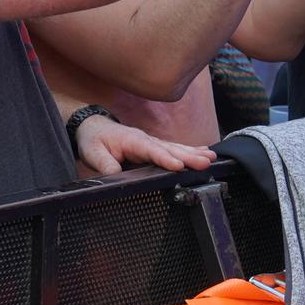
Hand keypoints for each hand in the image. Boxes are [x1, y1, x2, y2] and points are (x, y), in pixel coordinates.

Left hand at [73, 116, 214, 176]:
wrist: (92, 127)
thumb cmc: (94, 140)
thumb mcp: (93, 153)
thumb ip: (105, 166)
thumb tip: (117, 177)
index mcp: (132, 140)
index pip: (151, 150)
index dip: (165, 158)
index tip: (179, 165)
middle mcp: (146, 140)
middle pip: (170, 148)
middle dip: (189, 155)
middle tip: (206, 162)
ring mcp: (152, 143)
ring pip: (176, 148)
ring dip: (194, 153)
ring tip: (212, 158)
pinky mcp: (155, 147)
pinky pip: (175, 149)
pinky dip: (191, 151)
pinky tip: (206, 153)